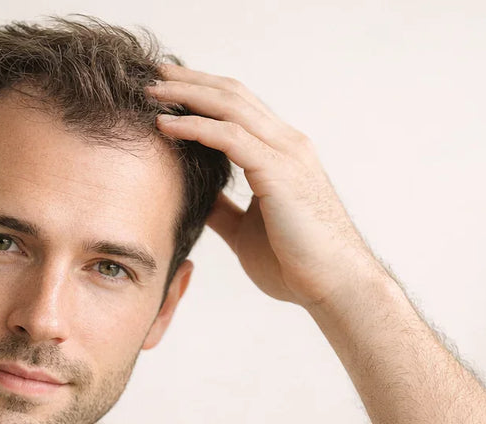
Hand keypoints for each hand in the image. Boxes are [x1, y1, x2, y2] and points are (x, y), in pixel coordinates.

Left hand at [146, 62, 371, 308]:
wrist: (334, 287)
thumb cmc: (297, 264)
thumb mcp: (247, 230)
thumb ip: (226, 209)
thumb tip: (200, 198)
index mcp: (282, 154)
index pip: (238, 108)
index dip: (202, 93)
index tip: (166, 89)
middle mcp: (287, 144)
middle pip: (232, 94)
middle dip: (190, 81)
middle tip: (153, 74)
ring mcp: (286, 154)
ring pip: (230, 106)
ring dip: (187, 95)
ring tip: (151, 91)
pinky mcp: (279, 172)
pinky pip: (231, 137)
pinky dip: (195, 127)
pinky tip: (166, 126)